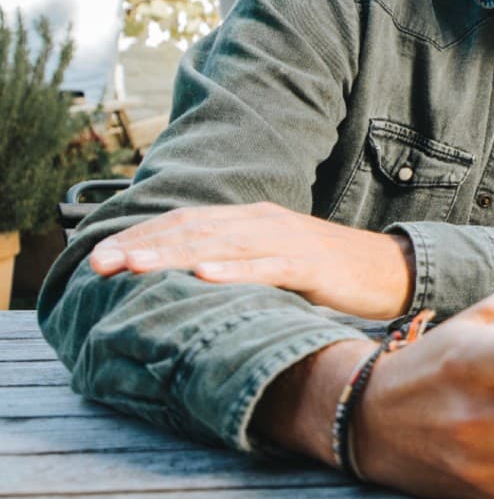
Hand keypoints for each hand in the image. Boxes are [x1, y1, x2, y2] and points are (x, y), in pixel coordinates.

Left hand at [89, 202, 413, 319]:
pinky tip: (205, 276)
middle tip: (100, 263)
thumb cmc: (325, 271)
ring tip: (136, 266)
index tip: (100, 256)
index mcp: (251, 219)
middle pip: (194, 231)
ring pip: (221, 246)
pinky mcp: (311, 265)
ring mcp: (286, 241)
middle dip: (144, 247)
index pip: (186, 222)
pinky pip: (268, 266)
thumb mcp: (271, 259)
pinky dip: (235, 270)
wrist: (387, 269)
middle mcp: (262, 222)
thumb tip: (181, 279)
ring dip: (174, 256)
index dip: (142, 236)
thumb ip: (233, 261)